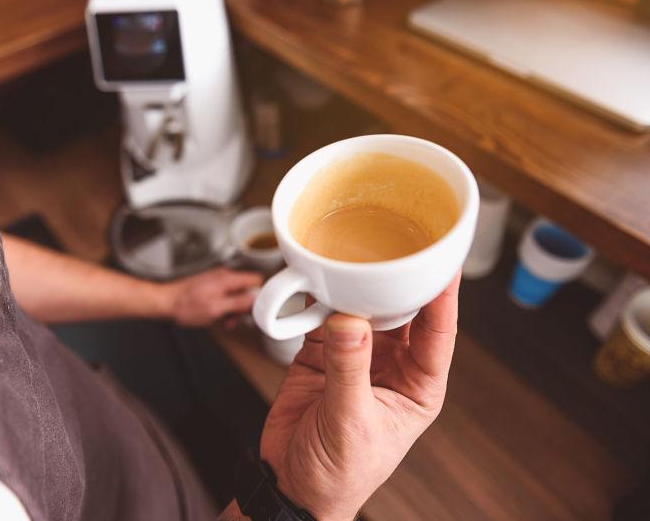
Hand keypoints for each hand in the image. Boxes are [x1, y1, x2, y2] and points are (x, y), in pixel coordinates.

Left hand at [163, 267, 261, 326]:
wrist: (165, 302)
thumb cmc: (185, 306)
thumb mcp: (216, 308)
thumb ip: (238, 303)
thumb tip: (256, 300)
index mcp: (227, 279)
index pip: (256, 280)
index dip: (260, 295)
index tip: (255, 309)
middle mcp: (223, 276)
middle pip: (247, 289)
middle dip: (244, 306)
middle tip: (235, 319)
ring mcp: (216, 281)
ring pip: (236, 295)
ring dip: (234, 309)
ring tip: (224, 321)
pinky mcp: (210, 287)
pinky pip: (225, 297)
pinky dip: (224, 307)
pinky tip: (217, 316)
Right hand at [259, 273, 460, 520]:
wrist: (290, 485)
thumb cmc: (338, 474)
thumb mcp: (351, 424)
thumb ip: (348, 370)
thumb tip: (349, 322)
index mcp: (417, 385)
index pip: (438, 332)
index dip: (442, 296)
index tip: (442, 263)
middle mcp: (390, 364)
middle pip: (400, 310)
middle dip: (395, 280)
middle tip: (390, 246)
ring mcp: (354, 356)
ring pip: (360, 308)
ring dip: (352, 287)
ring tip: (347, 258)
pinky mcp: (319, 352)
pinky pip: (320, 316)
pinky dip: (314, 298)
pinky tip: (311, 280)